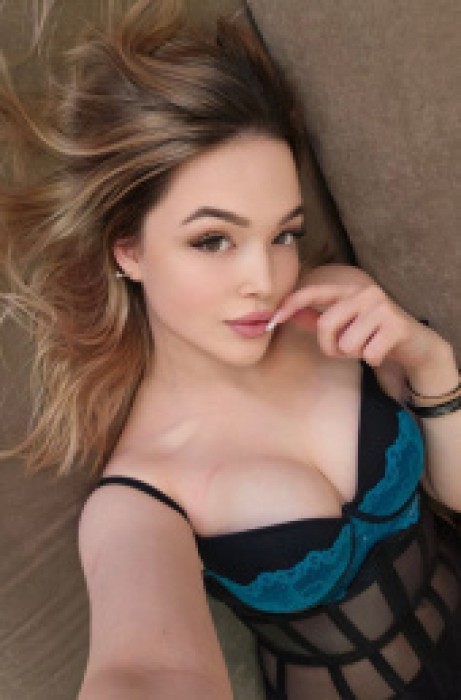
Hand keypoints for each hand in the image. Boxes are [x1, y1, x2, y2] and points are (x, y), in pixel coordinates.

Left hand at [270, 265, 444, 371]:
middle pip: (326, 325)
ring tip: (367, 347)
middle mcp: (364, 293)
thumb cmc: (373, 334)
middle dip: (330, 347)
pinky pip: (368, 353)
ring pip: (347, 343)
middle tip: (345, 350)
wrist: (416, 345)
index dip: (291, 305)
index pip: (313, 292)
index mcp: (348, 290)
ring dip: (354, 354)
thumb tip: (289, 314)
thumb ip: (317, 319)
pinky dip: (372, 359)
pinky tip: (382, 352)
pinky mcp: (396, 325)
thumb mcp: (344, 325)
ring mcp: (382, 307)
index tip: (273, 320)